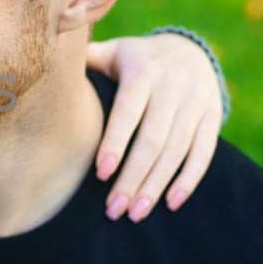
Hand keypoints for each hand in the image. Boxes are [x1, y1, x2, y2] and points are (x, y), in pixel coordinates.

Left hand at [86, 33, 223, 221]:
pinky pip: (204, 152)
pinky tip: (171, 203)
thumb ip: (85, 61)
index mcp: (142, 69)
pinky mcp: (214, 115)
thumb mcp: (112, 52)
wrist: (188, 49)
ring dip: (156, 185)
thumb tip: (48, 65)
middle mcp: (173, 83)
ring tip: (136, 213)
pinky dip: (189, 180)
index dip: (115, 142)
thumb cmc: (134, 61)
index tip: (100, 174)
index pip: (128, 110)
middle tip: (114, 209)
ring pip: (177, 149)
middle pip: (153, 138)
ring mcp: (197, 100)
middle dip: (133, 177)